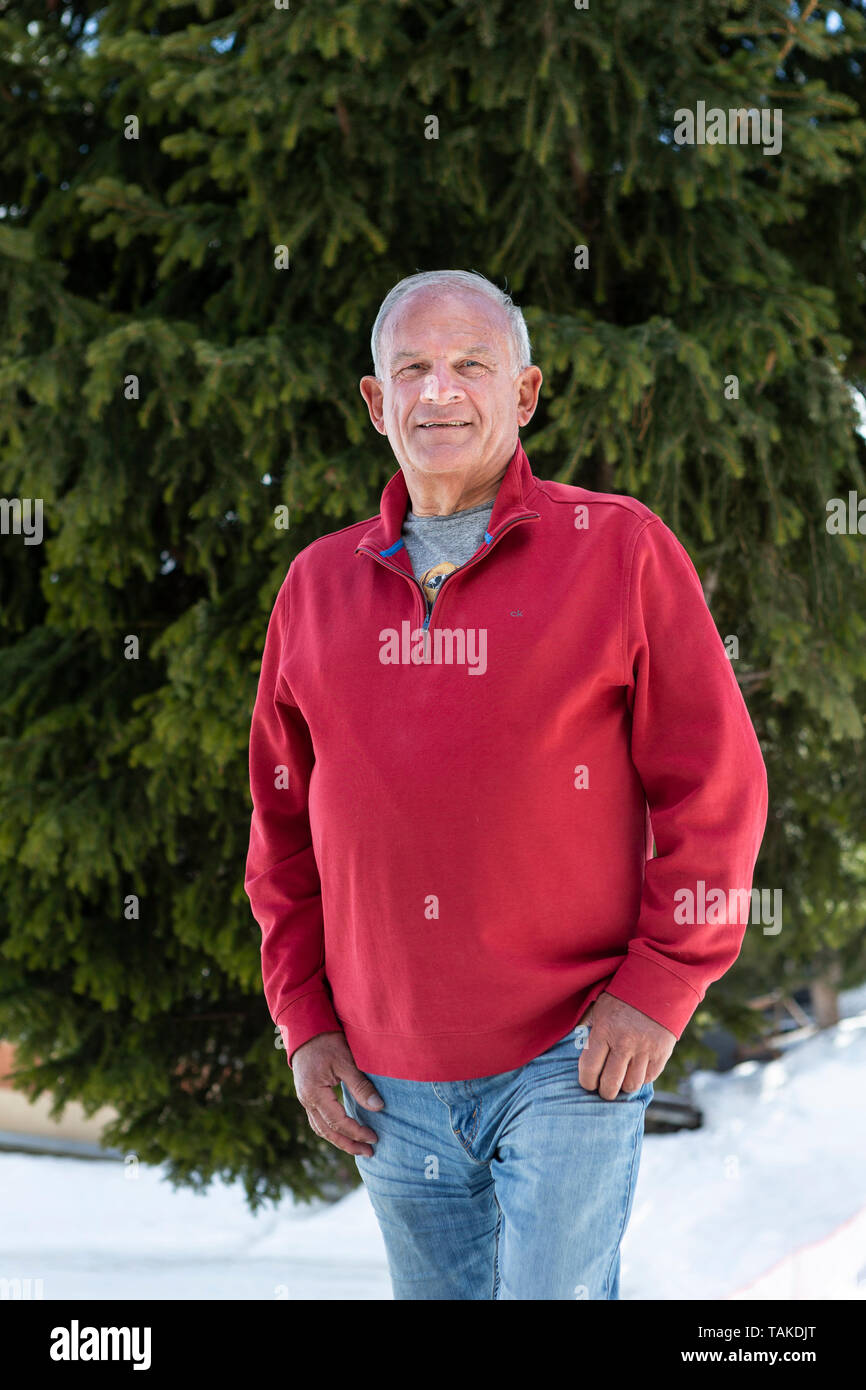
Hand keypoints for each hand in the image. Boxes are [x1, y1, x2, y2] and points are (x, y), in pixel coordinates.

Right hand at [291, 1031, 384, 1156]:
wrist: (306, 1028)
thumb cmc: (326, 1041)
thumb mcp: (346, 1060)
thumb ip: (360, 1085)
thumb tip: (379, 1108)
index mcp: (314, 1093)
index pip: (338, 1122)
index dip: (357, 1132)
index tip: (374, 1138)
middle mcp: (306, 1100)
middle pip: (327, 1131)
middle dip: (349, 1144)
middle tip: (369, 1152)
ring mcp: (305, 1098)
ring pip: (321, 1128)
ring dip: (339, 1140)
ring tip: (358, 1148)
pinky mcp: (307, 1095)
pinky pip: (318, 1120)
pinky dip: (331, 1130)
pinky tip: (344, 1132)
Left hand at [578, 992, 675, 1099]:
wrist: (658, 984)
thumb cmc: (622, 996)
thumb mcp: (599, 1006)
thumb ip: (587, 1027)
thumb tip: (577, 1047)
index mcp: (604, 1030)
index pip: (589, 1069)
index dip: (586, 1082)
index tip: (588, 1082)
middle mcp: (624, 1042)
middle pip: (610, 1085)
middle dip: (604, 1091)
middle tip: (604, 1088)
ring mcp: (645, 1049)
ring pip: (631, 1085)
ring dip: (624, 1086)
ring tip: (621, 1078)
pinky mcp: (662, 1052)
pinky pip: (649, 1078)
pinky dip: (641, 1077)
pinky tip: (637, 1068)